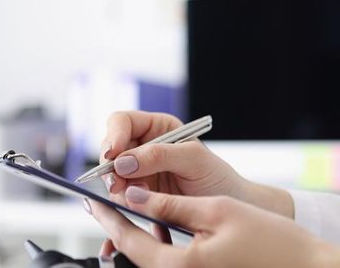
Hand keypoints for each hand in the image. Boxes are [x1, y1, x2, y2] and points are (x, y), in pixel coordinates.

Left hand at [87, 187, 339, 267]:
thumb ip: (170, 206)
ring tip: (128, 211)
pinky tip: (159, 227)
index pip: (130, 242)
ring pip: (151, 261)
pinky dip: (159, 247)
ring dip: (138, 237)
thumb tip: (133, 197)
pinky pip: (170, 266)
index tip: (92, 199)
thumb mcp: (217, 212)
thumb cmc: (271, 241)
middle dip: (119, 228)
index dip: (109, 217)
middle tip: (104, 203)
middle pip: (136, 256)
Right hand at [100, 111, 292, 216]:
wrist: (229, 210)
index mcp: (158, 129)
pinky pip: (118, 201)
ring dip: (117, 189)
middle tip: (118, 184)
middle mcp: (144, 149)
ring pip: (111, 178)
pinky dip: (118, 209)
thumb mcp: (194, 160)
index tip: (112, 154)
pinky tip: (128, 215)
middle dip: (111, 167)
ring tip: (137, 199)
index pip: (123, 123)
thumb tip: (124, 160)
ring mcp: (139, 175)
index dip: (114, 135)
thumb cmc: (218, 179)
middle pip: (110, 150)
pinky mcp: (138, 199)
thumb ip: (160, 155)